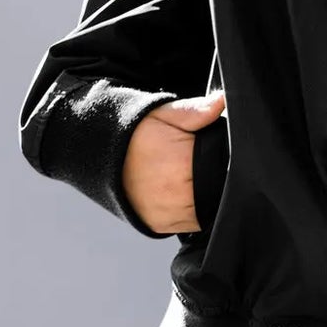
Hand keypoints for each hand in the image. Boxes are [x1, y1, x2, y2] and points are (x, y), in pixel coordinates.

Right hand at [122, 91, 225, 234]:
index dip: (227, 165)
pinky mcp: (160, 226)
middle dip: (218, 182)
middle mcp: (175, 196)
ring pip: (207, 213)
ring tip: (196, 180)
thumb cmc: (134, 133)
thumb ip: (197, 110)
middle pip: (217, 195)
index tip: (224, 158)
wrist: (99, 154)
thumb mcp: (166, 113)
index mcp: (181, 166)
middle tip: (206, 167)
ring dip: (208, 200)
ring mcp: (167, 215)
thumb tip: (222, 101)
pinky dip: (195, 212)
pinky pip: (191, 224)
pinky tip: (189, 194)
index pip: (223, 172)